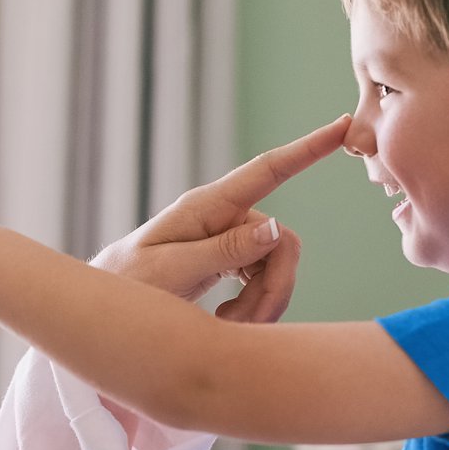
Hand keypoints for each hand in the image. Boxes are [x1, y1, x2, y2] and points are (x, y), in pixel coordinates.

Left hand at [92, 114, 350, 322]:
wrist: (104, 308)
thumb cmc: (128, 286)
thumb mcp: (172, 270)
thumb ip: (224, 250)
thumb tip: (277, 228)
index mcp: (205, 207)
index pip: (266, 170)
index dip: (307, 149)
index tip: (344, 125)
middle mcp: (221, 216)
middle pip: (282, 242)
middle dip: (273, 288)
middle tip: (245, 323)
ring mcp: (227, 238)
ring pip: (277, 266)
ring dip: (262, 303)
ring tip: (227, 324)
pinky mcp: (229, 260)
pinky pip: (265, 279)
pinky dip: (255, 306)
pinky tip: (227, 320)